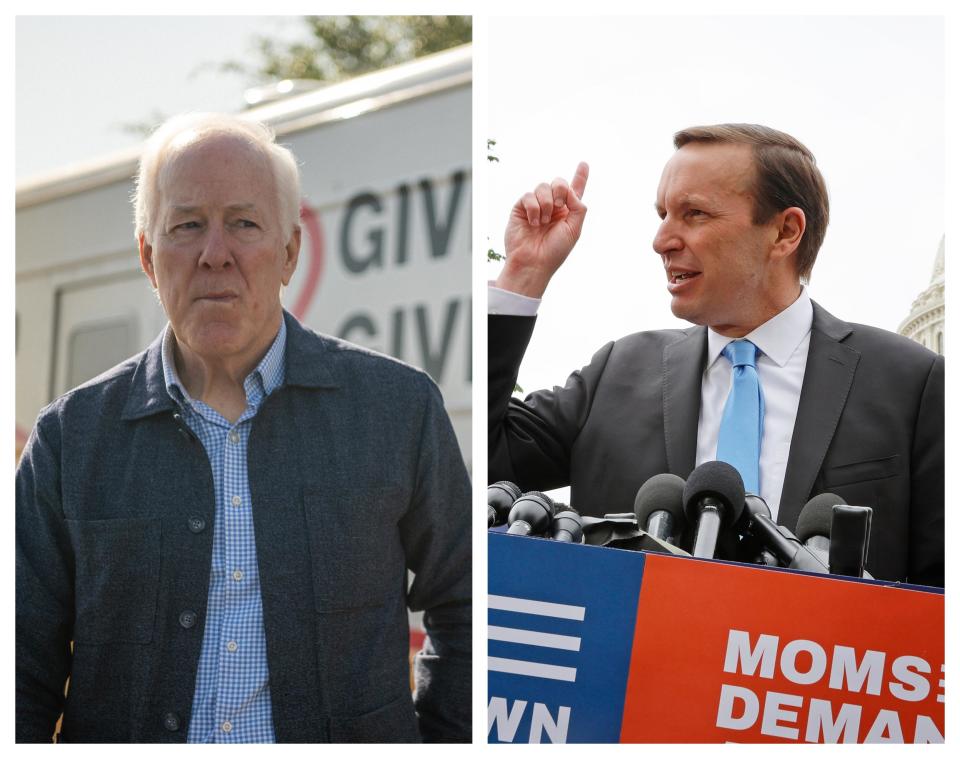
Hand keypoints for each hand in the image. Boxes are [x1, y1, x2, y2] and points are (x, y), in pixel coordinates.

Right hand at [496, 162, 588, 297]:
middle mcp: (552, 207)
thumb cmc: (554, 251)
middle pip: (559, 182)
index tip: (584, 163)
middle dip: (561, 189)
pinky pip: (528, 195)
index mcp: (567, 212)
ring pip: (543, 186)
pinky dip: (533, 208)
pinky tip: (533, 222)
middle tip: (558, 206)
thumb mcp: (575, 230)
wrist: (533, 262)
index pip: (574, 190)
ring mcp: (536, 206)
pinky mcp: (521, 208)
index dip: (580, 176)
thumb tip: (570, 191)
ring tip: (543, 222)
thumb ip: (579, 207)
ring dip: (546, 203)